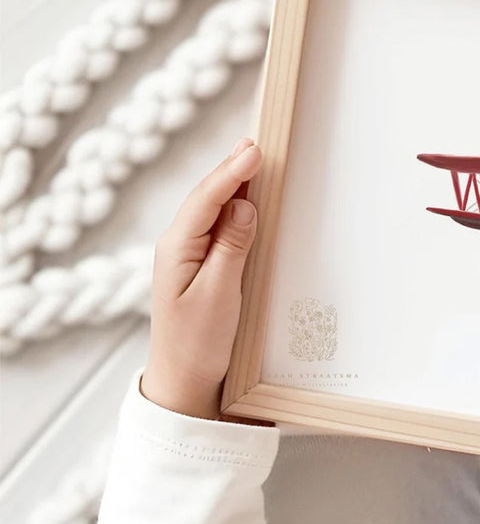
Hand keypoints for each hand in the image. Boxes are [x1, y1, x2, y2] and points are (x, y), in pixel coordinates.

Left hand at [141, 138, 262, 419]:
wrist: (182, 380)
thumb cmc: (198, 343)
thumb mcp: (219, 295)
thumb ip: (231, 247)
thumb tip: (244, 206)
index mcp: (178, 249)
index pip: (207, 200)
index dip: (232, 173)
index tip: (255, 150)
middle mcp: (178, 246)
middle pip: (207, 197)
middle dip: (231, 170)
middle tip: (257, 143)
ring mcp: (186, 256)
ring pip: (211, 210)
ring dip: (232, 185)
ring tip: (252, 160)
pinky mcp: (198, 267)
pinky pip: (215, 227)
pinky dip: (231, 208)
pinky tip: (243, 200)